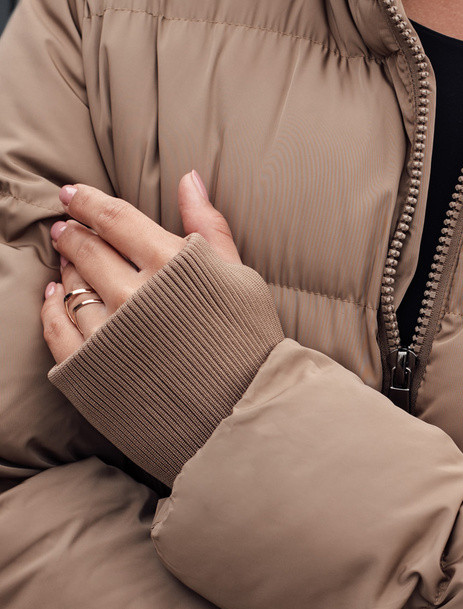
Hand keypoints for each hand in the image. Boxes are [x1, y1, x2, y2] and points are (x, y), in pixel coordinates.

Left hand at [40, 171, 239, 363]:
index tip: (73, 194)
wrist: (242, 414)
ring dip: (66, 269)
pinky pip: (58, 330)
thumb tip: (190, 178)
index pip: (116, 219)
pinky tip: (56, 298)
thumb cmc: (249, 345)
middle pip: (88, 248)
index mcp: (172, 266)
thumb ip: (208, 227)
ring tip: (68, 263)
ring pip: (72, 287)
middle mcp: (135, 295)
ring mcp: (111, 334)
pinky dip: (52, 309)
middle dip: (73, 233)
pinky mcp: (94, 370)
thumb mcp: (239, 278)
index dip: (90, 202)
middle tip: (66, 227)